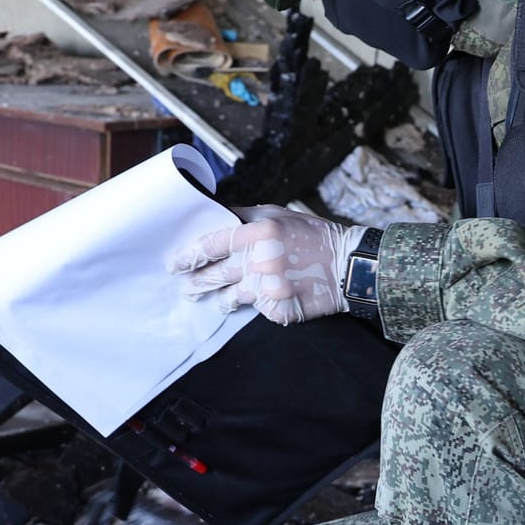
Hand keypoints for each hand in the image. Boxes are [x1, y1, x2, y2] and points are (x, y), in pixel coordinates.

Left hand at [168, 206, 373, 325]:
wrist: (348, 266)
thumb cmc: (313, 236)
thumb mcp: (279, 214)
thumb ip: (245, 216)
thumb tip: (216, 218)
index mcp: (259, 233)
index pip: (212, 244)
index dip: (190, 255)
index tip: (176, 263)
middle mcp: (260, 261)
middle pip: (215, 274)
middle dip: (196, 282)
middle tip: (185, 287)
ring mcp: (269, 288)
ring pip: (231, 297)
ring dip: (219, 299)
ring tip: (213, 300)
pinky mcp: (278, 309)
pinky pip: (256, 310)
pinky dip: (255, 306)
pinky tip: (258, 302)